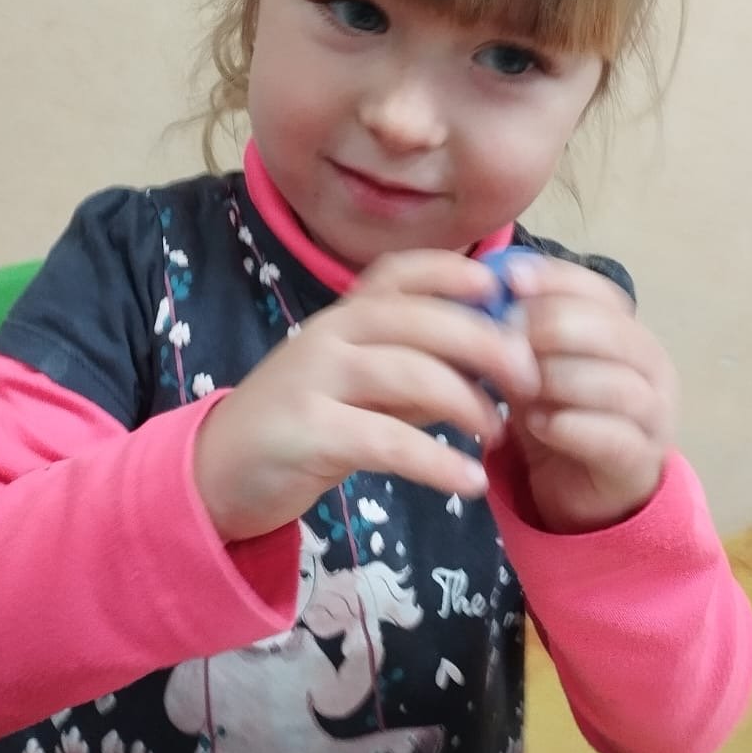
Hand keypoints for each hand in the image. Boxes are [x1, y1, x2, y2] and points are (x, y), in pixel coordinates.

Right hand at [193, 250, 540, 542]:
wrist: (222, 470)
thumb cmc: (310, 421)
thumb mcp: (367, 387)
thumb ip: (421, 369)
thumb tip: (500, 357)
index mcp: (347, 314)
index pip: (403, 270)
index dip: (456, 272)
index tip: (502, 291)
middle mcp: (331, 333)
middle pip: (421, 319)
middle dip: (486, 344)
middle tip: (530, 378)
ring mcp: (316, 378)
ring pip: (410, 373)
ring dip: (468, 403)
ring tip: (498, 433)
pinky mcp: (308, 431)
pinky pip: (387, 440)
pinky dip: (438, 461)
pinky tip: (470, 481)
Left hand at [499, 257, 675, 532]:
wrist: (581, 491)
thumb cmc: (560, 416)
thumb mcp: (535, 367)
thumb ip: (520, 334)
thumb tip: (489, 291)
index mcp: (630, 334)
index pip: (601, 292)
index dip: (557, 280)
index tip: (511, 279)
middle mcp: (652, 368)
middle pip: (611, 332)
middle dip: (552, 328)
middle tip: (506, 338)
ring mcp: (655, 416)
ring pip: (617, 385)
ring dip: (559, 380)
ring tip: (518, 387)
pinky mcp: (641, 461)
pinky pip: (613, 438)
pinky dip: (570, 426)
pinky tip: (535, 423)